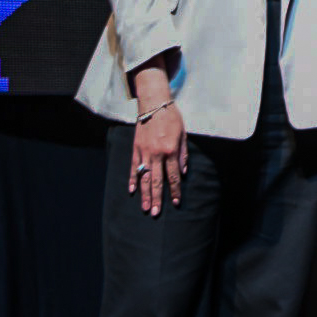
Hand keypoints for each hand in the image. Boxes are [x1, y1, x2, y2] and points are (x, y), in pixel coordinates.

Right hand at [129, 66, 186, 215]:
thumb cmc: (172, 117)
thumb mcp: (184, 134)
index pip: (173, 176)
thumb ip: (183, 154)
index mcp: (170, 150)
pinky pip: (134, 167)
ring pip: (144, 177)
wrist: (154, 104)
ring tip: (145, 208)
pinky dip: (133, 179)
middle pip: (156, 181)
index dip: (174, 190)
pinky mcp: (136, 148)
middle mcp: (157, 154)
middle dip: (157, 198)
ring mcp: (144, 152)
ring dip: (144, 194)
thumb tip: (182, 172)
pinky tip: (132, 191)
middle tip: (156, 213)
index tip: (176, 202)